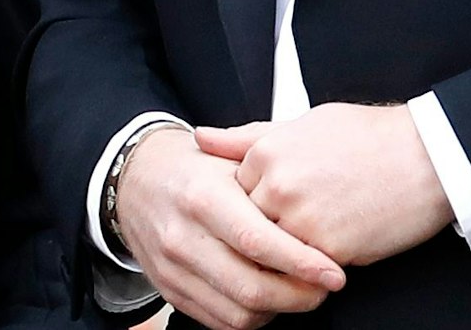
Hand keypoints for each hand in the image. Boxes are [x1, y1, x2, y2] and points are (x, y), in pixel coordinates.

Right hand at [113, 125, 346, 329]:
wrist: (137, 180)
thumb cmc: (193, 167)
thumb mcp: (229, 157)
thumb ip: (270, 179)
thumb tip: (317, 212)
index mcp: (202, 197)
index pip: (257, 242)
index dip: (301, 263)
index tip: (334, 273)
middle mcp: (183, 237)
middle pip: (251, 287)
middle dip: (299, 295)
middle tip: (325, 286)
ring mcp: (173, 269)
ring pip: (239, 312)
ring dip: (279, 310)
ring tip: (300, 291)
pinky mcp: (170, 291)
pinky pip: (220, 321)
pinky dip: (252, 316)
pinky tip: (268, 296)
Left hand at [196, 103, 454, 266]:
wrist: (426, 157)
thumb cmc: (368, 136)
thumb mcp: (304, 122)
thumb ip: (247, 137)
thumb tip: (200, 138)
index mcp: (266, 152)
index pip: (234, 193)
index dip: (256, 201)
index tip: (280, 199)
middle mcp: (276, 186)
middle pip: (248, 225)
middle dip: (265, 229)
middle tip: (299, 221)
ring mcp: (300, 221)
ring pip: (271, 252)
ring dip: (285, 251)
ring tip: (317, 234)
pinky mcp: (327, 251)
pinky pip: (303, 271)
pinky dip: (311, 267)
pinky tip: (333, 250)